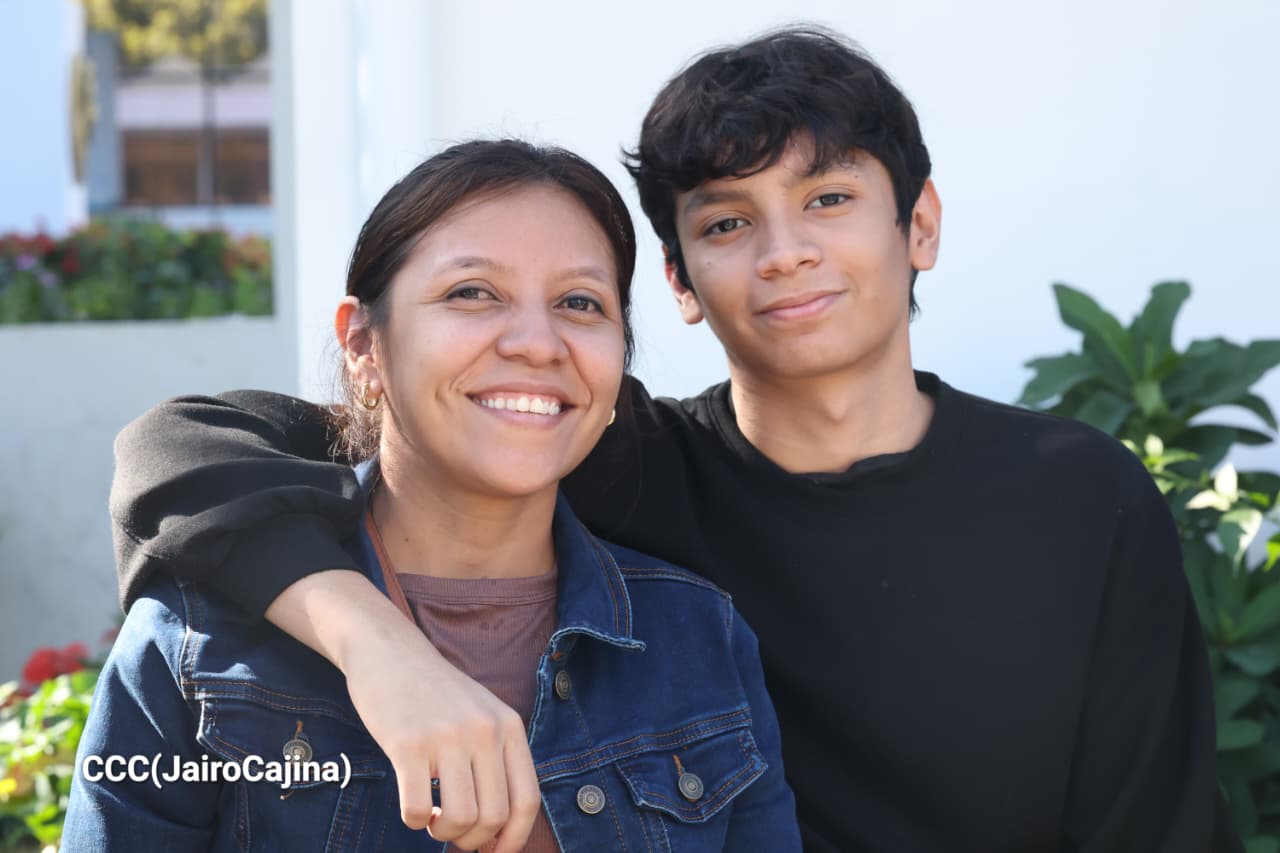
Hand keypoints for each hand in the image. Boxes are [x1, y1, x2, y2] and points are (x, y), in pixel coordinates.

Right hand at [266, 570, 540, 851]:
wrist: (389, 651)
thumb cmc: (435, 694)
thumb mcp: (482, 714)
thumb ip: (496, 760)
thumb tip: (500, 829)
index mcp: (508, 726)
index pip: (527, 800)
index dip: (514, 839)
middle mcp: (484, 731)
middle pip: (493, 816)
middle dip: (473, 841)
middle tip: (452, 834)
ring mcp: (446, 736)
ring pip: (460, 819)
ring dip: (443, 833)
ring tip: (432, 820)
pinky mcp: (407, 744)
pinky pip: (417, 811)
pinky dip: (414, 822)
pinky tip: (412, 807)